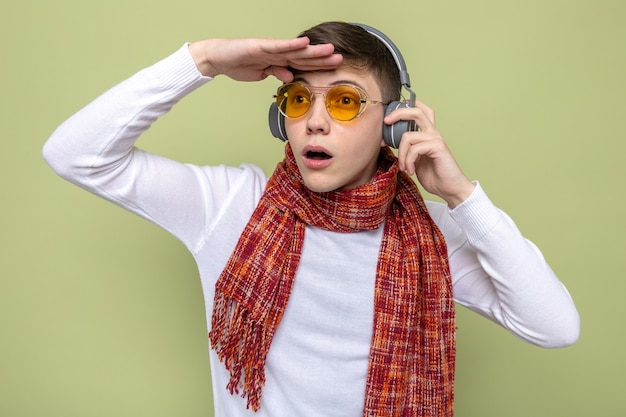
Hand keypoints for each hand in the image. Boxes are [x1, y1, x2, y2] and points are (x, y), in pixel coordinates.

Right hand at [188, 37, 342, 81]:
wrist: (219, 58)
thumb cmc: (238, 64)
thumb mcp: (262, 74)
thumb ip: (277, 74)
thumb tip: (291, 78)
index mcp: (279, 61)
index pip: (302, 65)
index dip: (318, 67)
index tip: (334, 70)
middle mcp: (278, 53)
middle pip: (304, 57)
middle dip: (322, 59)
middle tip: (340, 59)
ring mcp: (270, 49)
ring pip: (296, 51)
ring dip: (313, 51)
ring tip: (330, 50)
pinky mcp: (261, 46)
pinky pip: (279, 46)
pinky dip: (292, 45)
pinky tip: (304, 43)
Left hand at [384, 101, 475, 207]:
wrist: (449, 188)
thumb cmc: (433, 175)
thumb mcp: (415, 159)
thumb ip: (407, 147)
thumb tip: (388, 140)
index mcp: (428, 133)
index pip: (420, 110)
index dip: (405, 107)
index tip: (390, 116)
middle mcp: (433, 132)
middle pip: (416, 112)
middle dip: (398, 113)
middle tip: (386, 122)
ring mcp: (436, 139)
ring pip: (408, 136)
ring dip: (401, 154)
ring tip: (403, 167)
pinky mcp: (438, 147)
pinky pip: (414, 149)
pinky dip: (408, 161)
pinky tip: (411, 170)